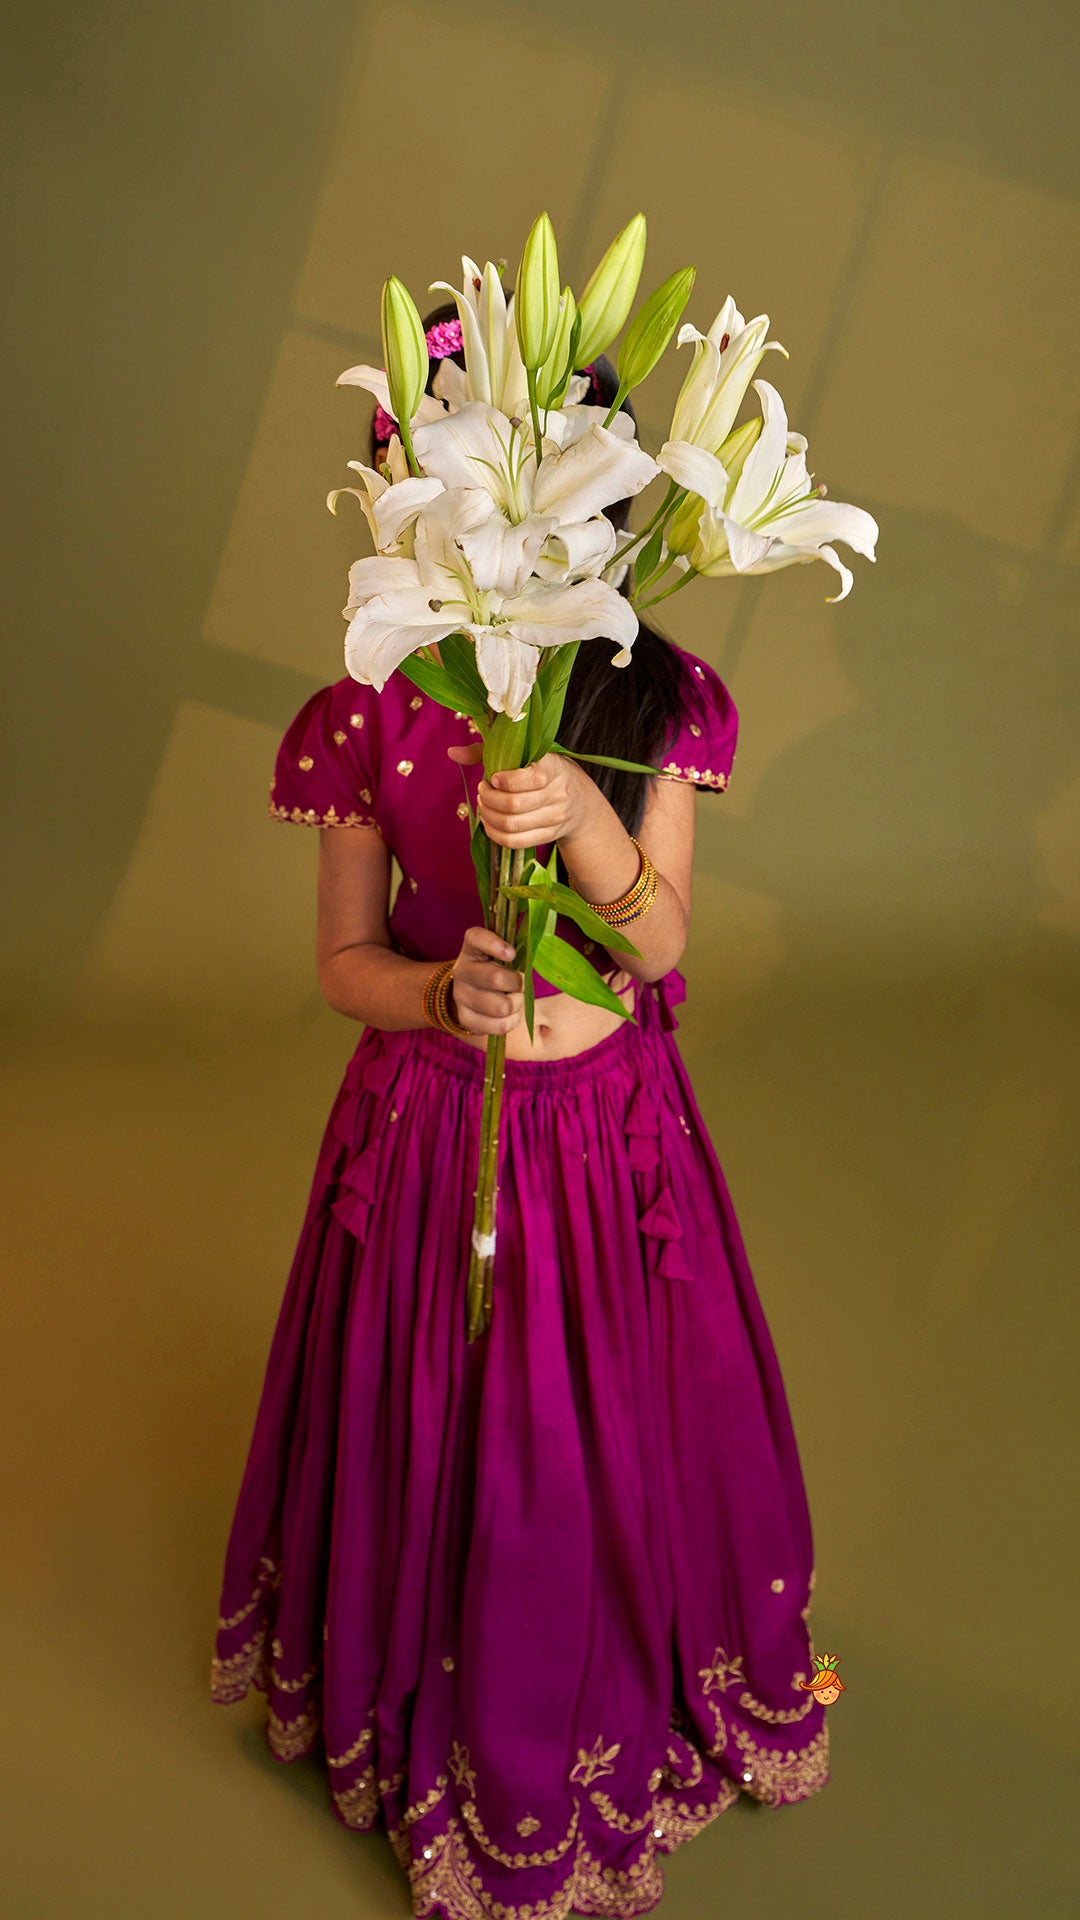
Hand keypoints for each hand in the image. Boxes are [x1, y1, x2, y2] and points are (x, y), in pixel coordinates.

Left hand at [446, 741, 591, 847]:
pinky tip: (489, 822)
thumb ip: (486, 751)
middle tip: (482, 791)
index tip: (494, 777)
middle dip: (489, 799)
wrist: (579, 800)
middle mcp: (558, 794)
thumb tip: (452, 752)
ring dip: (489, 816)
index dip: (505, 781)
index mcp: (554, 768)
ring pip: (512, 825)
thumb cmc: (542, 770)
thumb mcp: (524, 754)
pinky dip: (495, 834)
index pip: (530, 779)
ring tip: (484, 805)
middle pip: (514, 805)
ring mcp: (555, 818)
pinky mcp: (549, 836)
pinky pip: (515, 841)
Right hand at [449, 925, 523, 1034]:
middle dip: (518, 983)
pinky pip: (499, 1025)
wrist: (470, 995)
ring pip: (501, 1007)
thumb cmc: (495, 970)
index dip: (494, 944)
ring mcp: (461, 996)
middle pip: (496, 978)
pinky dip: (512, 1020)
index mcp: (471, 948)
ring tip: (514, 999)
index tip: (511, 954)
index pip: (476, 938)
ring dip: (516, 1004)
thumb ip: (513, 953)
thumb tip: (530, 961)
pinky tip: (508, 1013)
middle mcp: (461, 970)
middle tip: (521, 984)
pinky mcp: (465, 1019)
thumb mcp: (500, 955)